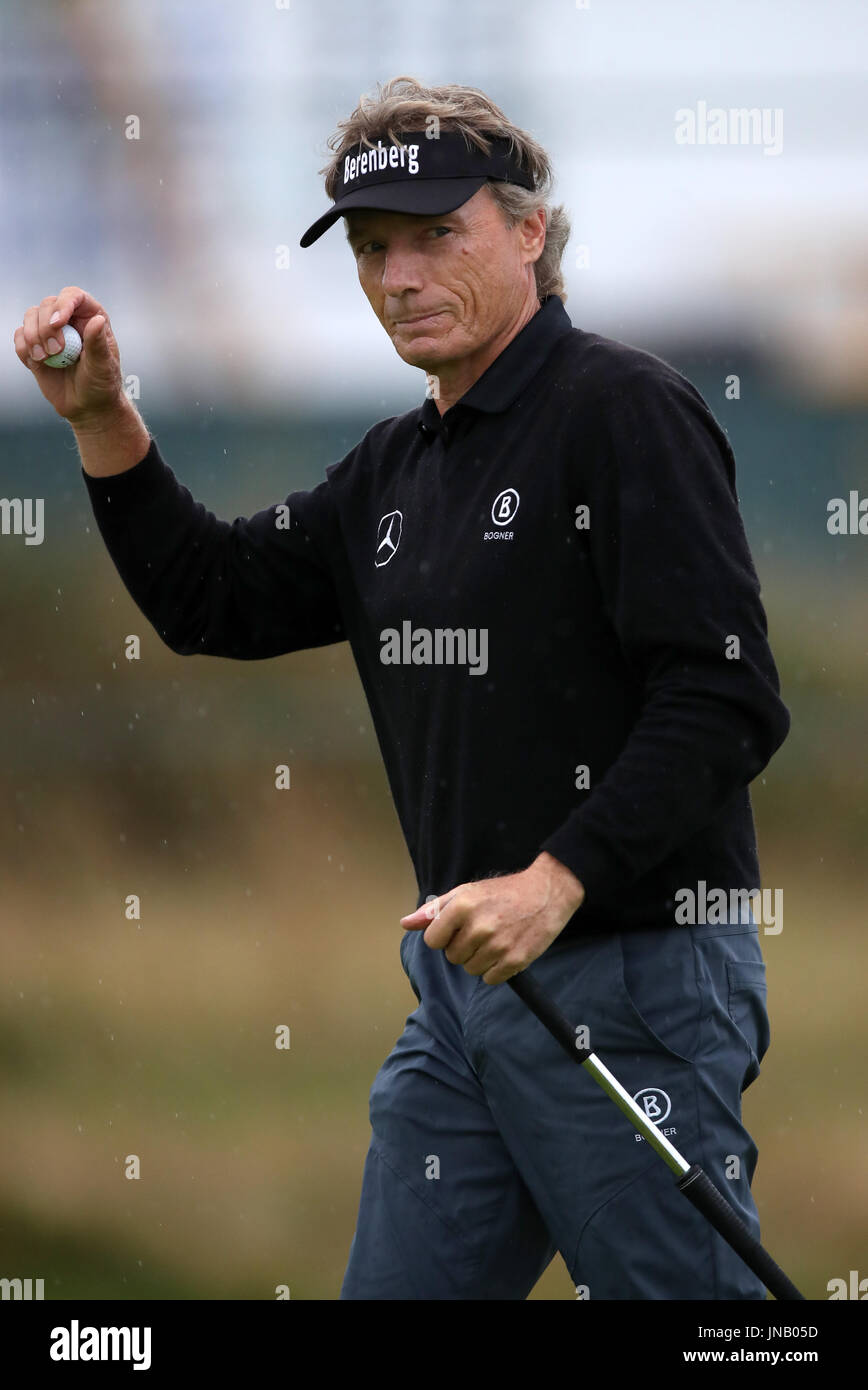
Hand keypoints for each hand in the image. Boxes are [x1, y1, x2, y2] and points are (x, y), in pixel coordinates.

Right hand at [13, 286, 125, 424]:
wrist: (87, 406)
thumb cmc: (101, 385)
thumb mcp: (103, 366)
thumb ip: (98, 343)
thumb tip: (97, 320)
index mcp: (90, 317)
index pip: (74, 296)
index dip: (63, 304)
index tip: (58, 323)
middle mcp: (69, 319)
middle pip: (48, 304)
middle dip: (46, 326)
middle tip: (56, 351)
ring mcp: (50, 331)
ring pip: (30, 316)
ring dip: (32, 336)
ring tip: (45, 358)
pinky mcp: (35, 346)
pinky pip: (19, 336)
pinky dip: (23, 348)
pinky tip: (38, 363)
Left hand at [400, 852, 585, 985]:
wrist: (547, 893)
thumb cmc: (503, 892)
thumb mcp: (466, 892)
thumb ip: (434, 910)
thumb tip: (406, 924)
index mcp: (462, 906)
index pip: (433, 941)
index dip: (443, 937)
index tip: (458, 929)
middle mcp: (478, 927)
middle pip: (452, 958)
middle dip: (463, 948)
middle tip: (482, 931)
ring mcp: (498, 945)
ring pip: (471, 970)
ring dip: (479, 960)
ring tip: (495, 939)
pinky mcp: (515, 960)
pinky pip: (490, 979)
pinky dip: (495, 970)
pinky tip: (505, 950)